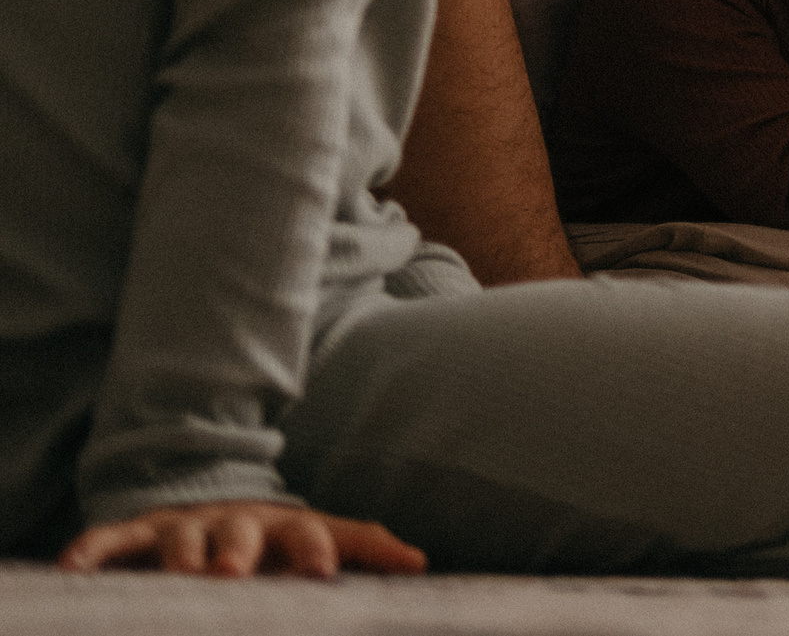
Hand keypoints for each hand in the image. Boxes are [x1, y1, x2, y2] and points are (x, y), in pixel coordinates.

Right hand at [59, 502, 425, 577]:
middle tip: (233, 572)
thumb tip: (420, 562)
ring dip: (177, 554)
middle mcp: (236, 523)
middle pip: (238, 535)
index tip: (322, 572)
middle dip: (236, 552)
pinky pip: (114, 540)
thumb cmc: (277, 539)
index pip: (306, 534)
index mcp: (284, 527)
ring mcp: (186, 526)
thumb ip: (366, 547)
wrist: (216, 505)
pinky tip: (75, 569)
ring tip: (177, 576)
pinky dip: (95, 551)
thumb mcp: (322, 538)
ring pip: (180, 538)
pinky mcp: (140, 533)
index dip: (315, 551)